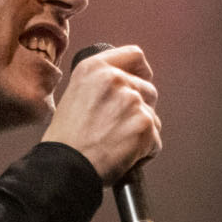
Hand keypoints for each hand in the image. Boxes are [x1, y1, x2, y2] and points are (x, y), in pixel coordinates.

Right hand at [43, 44, 161, 184]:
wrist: (66, 167)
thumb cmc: (66, 140)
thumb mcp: (75, 95)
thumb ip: (101, 86)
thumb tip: (126, 88)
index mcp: (94, 68)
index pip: (135, 55)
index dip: (141, 71)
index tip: (141, 82)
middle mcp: (114, 79)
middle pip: (148, 89)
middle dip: (140, 109)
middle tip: (119, 129)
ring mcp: (132, 100)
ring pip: (153, 116)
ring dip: (142, 132)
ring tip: (117, 145)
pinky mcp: (144, 123)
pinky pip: (155, 140)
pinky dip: (144, 152)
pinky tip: (123, 157)